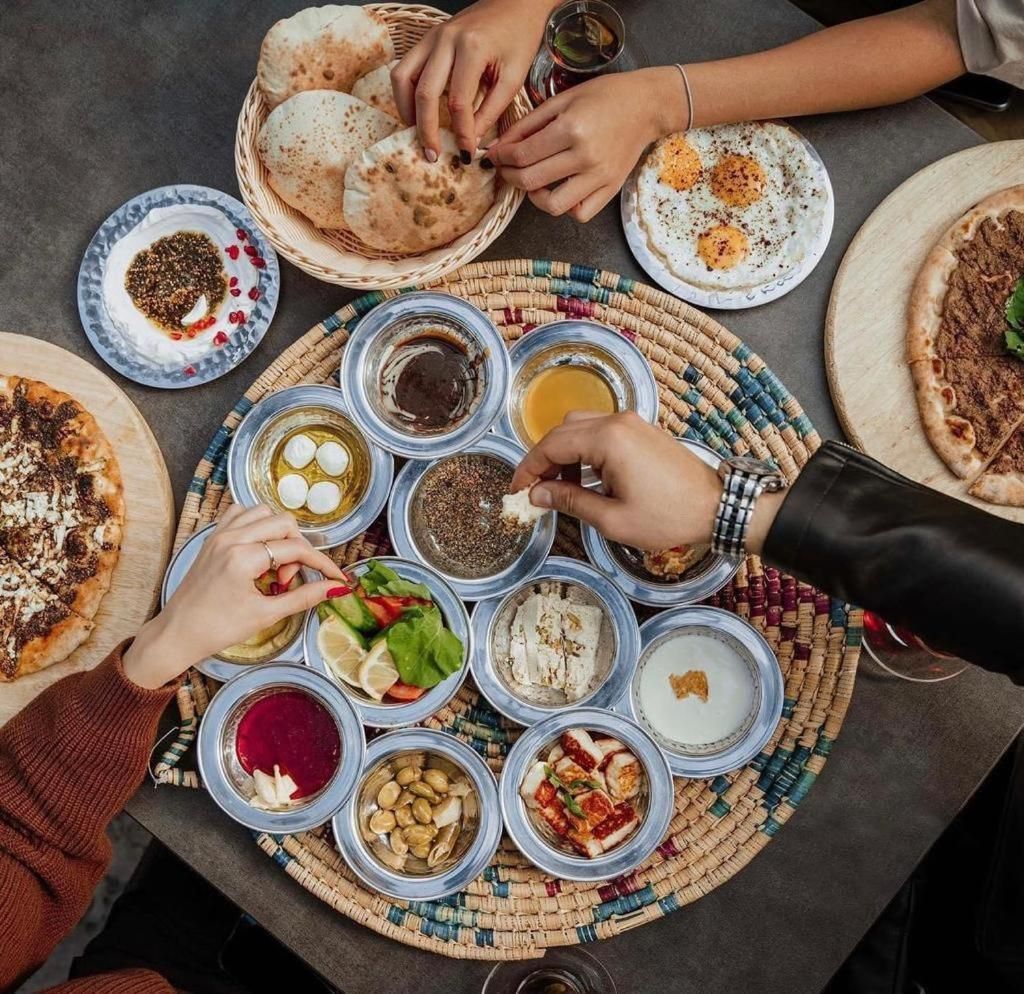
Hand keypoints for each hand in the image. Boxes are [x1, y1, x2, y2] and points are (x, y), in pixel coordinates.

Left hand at [122, 505, 344, 688]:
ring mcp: (219, 535)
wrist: (178, 634)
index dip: (322, 564)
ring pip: (263, 513)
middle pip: (284, 523)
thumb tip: (336, 589)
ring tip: (274, 565)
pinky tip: (258, 549)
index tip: (336, 577)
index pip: (296, 549)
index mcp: (243, 558)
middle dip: (298, 549)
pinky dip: (256, 525)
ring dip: (278, 534)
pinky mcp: (212, 538)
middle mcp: (231, 538)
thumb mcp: (266, 615)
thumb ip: (304, 597)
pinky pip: (240, 515)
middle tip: (289, 580)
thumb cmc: (218, 629)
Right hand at [391, 0, 553, 160]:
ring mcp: (431, 37)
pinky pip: (404, 68)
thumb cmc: (519, 37)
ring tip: (418, 135)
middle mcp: (445, 40)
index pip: (458, 102)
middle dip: (426, 130)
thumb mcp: (514, 77)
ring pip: (403, 78)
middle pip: (425, 93)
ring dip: (407, 111)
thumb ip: (492, 111)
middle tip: (432, 156)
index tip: (466, 154)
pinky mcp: (426, 39)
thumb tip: (473, 142)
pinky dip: (405, 94)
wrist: (515, 3)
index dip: (461, 133)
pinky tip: (416, 112)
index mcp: (472, 47)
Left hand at [485, 66, 687, 221]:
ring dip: (535, 198)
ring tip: (533, 183)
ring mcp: (599, 177)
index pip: (522, 154)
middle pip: (531, 180)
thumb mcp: (563, 99)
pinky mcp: (610, 189)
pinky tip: (561, 191)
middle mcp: (584, 156)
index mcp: (571, 128)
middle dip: (509, 176)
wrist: (646, 106)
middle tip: (506, 168)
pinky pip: (580, 214)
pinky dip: (566, 208)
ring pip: (553, 206)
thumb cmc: (604, 96)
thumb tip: (502, 145)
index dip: (501, 158)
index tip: (494, 156)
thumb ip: (530, 123)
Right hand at [509, 411, 783, 551]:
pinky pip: (601, 431)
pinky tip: (585, 479)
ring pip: (581, 427)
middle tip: (535, 490)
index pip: (551, 445)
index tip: (516, 491)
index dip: (528, 468)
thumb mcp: (612, 519)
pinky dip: (584, 450)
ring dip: (564, 453)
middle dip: (543, 459)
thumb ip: (570, 502)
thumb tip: (536, 496)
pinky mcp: (641, 430)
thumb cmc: (668, 517)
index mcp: (608, 439)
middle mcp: (617, 422)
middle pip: (563, 430)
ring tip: (560, 489)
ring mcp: (631, 422)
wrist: (717, 507)